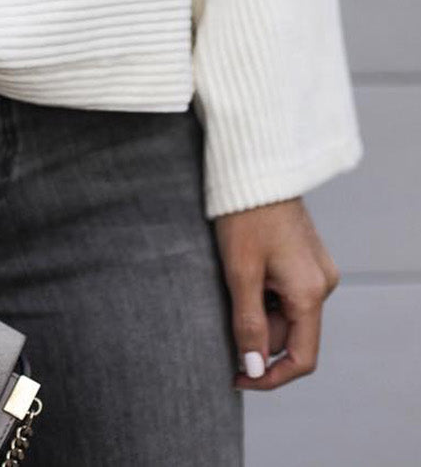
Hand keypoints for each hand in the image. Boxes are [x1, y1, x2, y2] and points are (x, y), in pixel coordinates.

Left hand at [214, 196, 340, 389]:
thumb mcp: (240, 272)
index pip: (301, 358)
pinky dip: (264, 292)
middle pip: (290, 333)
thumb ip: (248, 324)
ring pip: (286, 311)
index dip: (270, 375)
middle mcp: (322, 283)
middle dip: (257, 333)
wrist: (255, 168)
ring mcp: (316, 269)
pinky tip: (244, 269)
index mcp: (310, 292)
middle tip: (223, 311)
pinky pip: (287, 290)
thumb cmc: (246, 215)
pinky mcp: (306, 257)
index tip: (239, 377)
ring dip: (258, 310)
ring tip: (232, 280)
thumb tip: (254, 368)